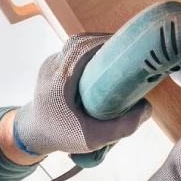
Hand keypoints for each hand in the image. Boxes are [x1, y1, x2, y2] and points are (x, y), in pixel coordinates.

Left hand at [14, 34, 151, 155]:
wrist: (33, 133)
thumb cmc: (61, 135)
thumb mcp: (93, 139)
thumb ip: (122, 127)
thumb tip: (147, 108)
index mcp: (59, 79)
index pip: (81, 47)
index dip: (104, 41)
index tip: (127, 45)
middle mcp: (53, 66)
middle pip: (81, 40)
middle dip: (106, 40)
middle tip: (129, 49)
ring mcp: (51, 63)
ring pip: (77, 43)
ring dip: (98, 44)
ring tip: (120, 53)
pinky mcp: (54, 65)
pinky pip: (74, 50)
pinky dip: (91, 51)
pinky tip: (106, 60)